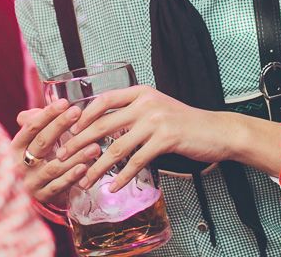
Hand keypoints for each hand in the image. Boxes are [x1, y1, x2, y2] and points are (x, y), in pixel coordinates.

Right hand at [10, 99, 101, 203]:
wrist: (21, 194)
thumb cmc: (31, 158)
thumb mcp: (29, 141)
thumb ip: (36, 122)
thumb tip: (47, 104)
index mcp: (14, 147)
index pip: (31, 127)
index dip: (47, 114)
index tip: (64, 102)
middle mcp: (19, 165)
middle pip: (42, 142)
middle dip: (60, 125)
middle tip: (78, 112)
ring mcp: (30, 182)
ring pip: (54, 166)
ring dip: (76, 155)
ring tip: (94, 144)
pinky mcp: (41, 197)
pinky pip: (59, 186)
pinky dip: (72, 176)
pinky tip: (85, 167)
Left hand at [56, 86, 230, 192]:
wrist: (216, 131)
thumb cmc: (185, 123)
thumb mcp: (158, 108)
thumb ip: (134, 113)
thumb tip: (106, 127)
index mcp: (141, 92)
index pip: (104, 99)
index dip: (84, 115)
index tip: (70, 131)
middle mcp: (146, 103)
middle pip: (103, 124)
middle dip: (80, 143)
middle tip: (64, 156)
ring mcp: (156, 120)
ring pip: (117, 146)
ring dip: (98, 166)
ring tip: (86, 179)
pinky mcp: (166, 139)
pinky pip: (137, 161)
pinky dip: (123, 176)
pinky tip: (114, 186)